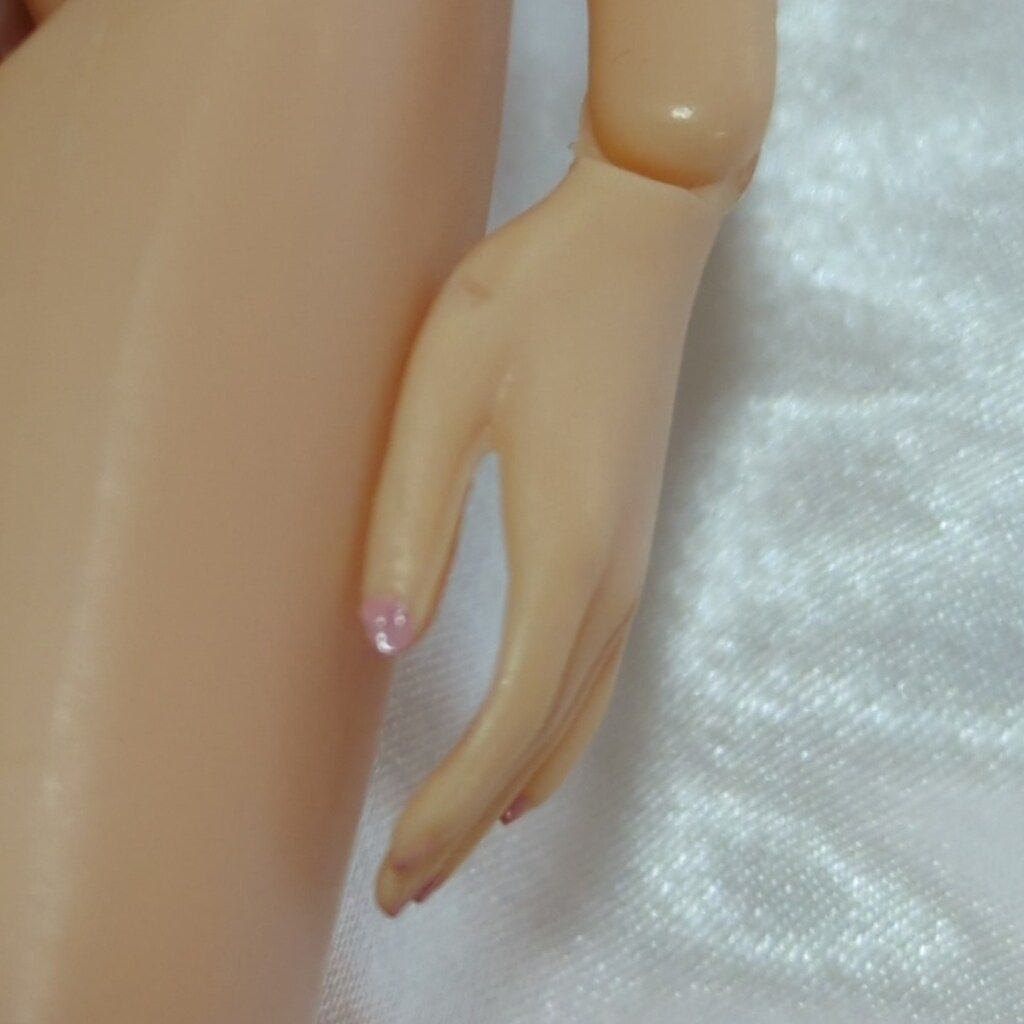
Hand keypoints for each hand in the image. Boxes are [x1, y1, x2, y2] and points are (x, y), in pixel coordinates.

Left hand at [361, 157, 723, 914]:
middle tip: (408, 887)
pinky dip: (559, 736)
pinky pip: (597, 672)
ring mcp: (632, 560)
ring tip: (459, 842)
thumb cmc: (531, 301)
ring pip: (576, 715)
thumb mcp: (441, 398)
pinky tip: (531, 755)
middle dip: (471, 822)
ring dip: (513, 785)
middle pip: (542, 738)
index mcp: (566, 552)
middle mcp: (613, 578)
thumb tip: (383, 643)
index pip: (505, 719)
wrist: (638, 241)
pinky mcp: (629, 537)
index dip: (449, 805)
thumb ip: (411, 522)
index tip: (395, 868)